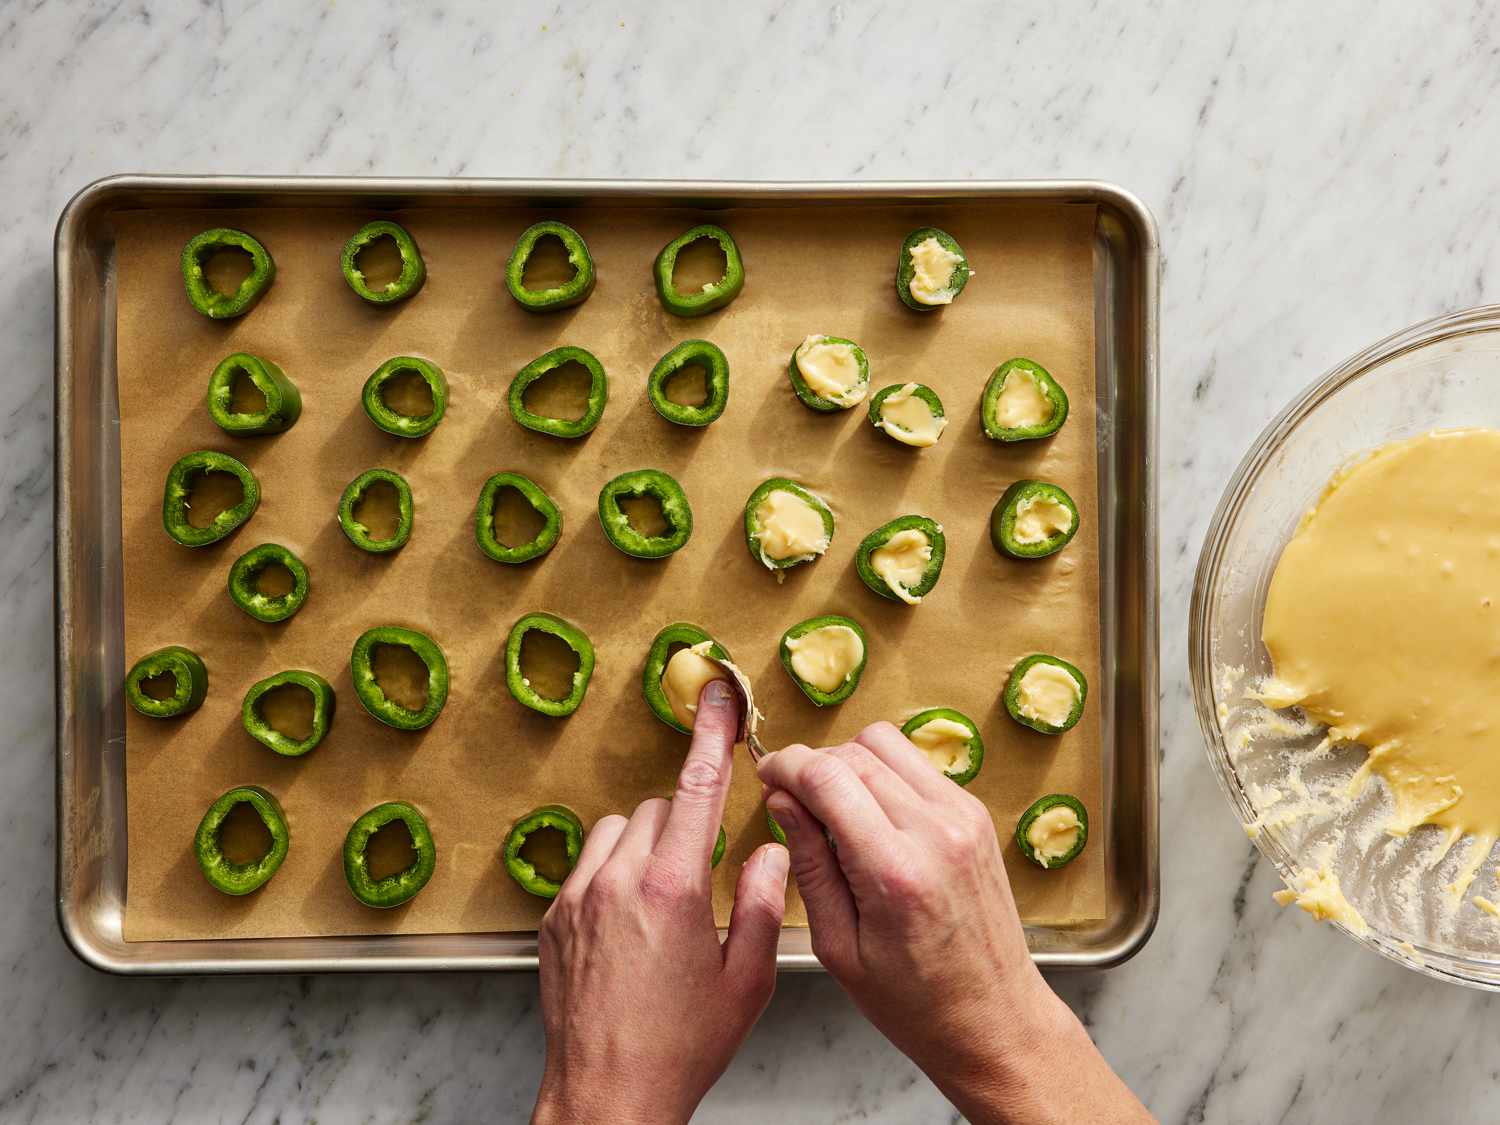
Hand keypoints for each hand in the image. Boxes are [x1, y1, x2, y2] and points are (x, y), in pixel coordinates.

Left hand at [533, 680, 789, 1124]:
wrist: (607, 1097)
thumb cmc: (680, 1047)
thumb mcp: (747, 981)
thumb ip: (763, 903)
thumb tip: (769, 850)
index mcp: (674, 889)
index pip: (697, 789)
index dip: (712, 735)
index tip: (718, 693)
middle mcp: (618, 881)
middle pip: (658, 810)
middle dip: (685, 829)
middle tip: (703, 882)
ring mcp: (578, 897)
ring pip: (619, 832)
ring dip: (646, 848)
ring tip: (665, 905)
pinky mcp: (553, 918)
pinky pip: (588, 865)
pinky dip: (613, 875)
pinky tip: (631, 928)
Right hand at [759, 722, 1149, 1124]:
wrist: (995, 1019)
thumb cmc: (915, 1002)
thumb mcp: (839, 947)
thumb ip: (809, 863)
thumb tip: (782, 799)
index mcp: (895, 870)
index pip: (826, 775)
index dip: (785, 766)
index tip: (766, 777)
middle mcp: (935, 830)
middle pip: (854, 751)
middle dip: (812, 764)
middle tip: (792, 798)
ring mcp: (963, 816)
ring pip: (887, 742)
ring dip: (849, 761)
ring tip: (833, 806)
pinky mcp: (976, 815)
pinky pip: (917, 764)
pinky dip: (884, 773)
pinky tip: (872, 815)